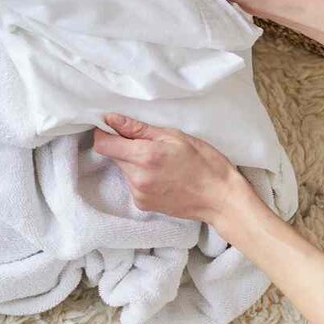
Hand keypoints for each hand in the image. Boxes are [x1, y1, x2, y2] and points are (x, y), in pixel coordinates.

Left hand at [92, 113, 262, 229]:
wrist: (221, 199)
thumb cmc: (204, 163)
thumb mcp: (174, 136)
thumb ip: (138, 129)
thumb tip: (111, 119)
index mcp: (144, 156)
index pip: (103, 144)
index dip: (104, 133)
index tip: (113, 128)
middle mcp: (136, 177)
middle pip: (112, 156)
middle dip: (123, 147)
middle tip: (148, 144)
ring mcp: (138, 193)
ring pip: (123, 170)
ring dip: (133, 163)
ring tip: (159, 162)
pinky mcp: (142, 204)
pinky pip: (131, 184)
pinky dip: (140, 177)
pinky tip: (161, 176)